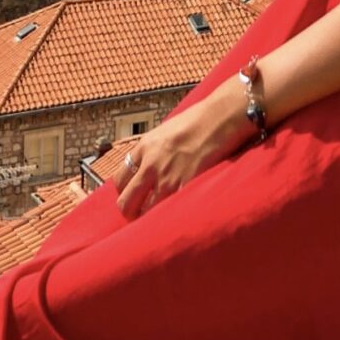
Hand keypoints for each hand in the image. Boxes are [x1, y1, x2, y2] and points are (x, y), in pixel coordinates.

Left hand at [107, 82, 257, 218]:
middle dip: (130, 212)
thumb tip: (152, 163)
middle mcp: (149, 164)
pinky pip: (168, 211)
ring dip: (149, 219)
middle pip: (126, 201)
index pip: (120, 179)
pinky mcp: (184, 187)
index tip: (132, 197)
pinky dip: (169, 217)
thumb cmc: (199, 120)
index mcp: (143, 147)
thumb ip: (155, 149)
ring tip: (158, 221)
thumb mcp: (166, 130)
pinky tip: (175, 217)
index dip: (125, 192)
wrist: (219, 118)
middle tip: (139, 216)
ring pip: (145, 212)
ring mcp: (166, 178)